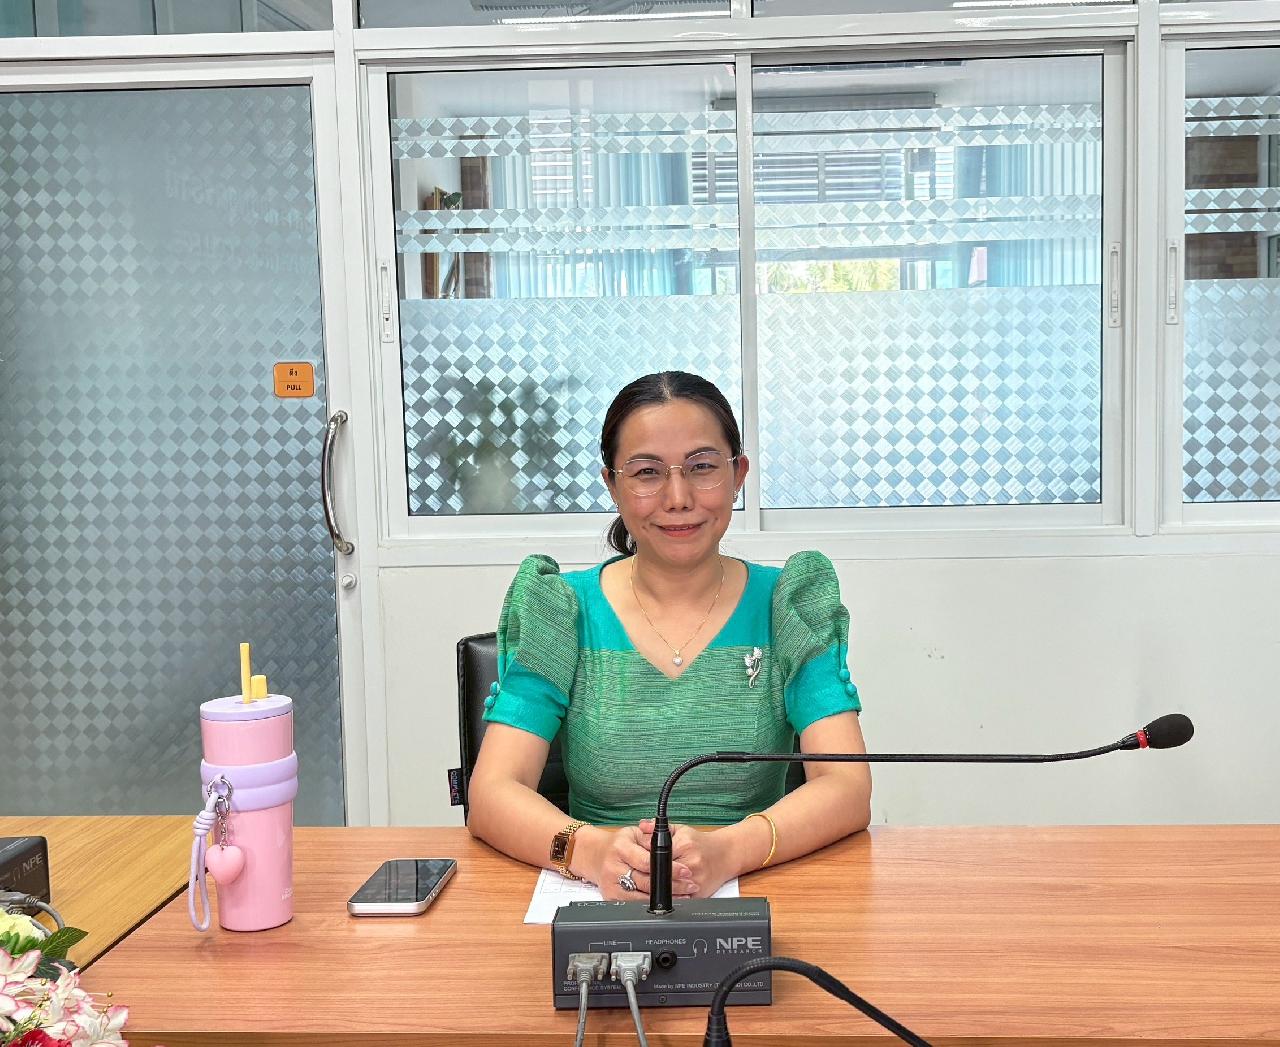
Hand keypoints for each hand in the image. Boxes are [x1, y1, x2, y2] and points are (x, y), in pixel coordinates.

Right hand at [576, 825, 698, 900]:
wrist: (594, 856)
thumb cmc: (617, 844)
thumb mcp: (633, 833)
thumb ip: (651, 837)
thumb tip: (670, 843)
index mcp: (620, 848)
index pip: (648, 862)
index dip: (669, 868)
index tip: (685, 871)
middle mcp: (614, 868)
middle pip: (647, 882)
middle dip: (672, 885)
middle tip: (690, 884)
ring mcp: (612, 885)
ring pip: (642, 896)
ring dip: (665, 897)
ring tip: (684, 894)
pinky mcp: (611, 898)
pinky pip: (635, 904)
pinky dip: (652, 904)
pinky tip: (666, 901)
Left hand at [638, 819, 738, 898]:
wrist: (726, 854)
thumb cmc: (702, 843)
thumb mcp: (681, 830)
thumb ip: (659, 828)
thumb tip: (642, 825)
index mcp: (685, 845)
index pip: (656, 854)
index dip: (644, 858)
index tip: (637, 861)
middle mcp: (691, 863)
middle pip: (660, 874)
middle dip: (647, 875)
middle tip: (639, 873)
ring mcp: (696, 881)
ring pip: (668, 890)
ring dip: (656, 888)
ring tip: (648, 883)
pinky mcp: (699, 895)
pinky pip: (678, 900)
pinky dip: (669, 898)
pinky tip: (662, 893)